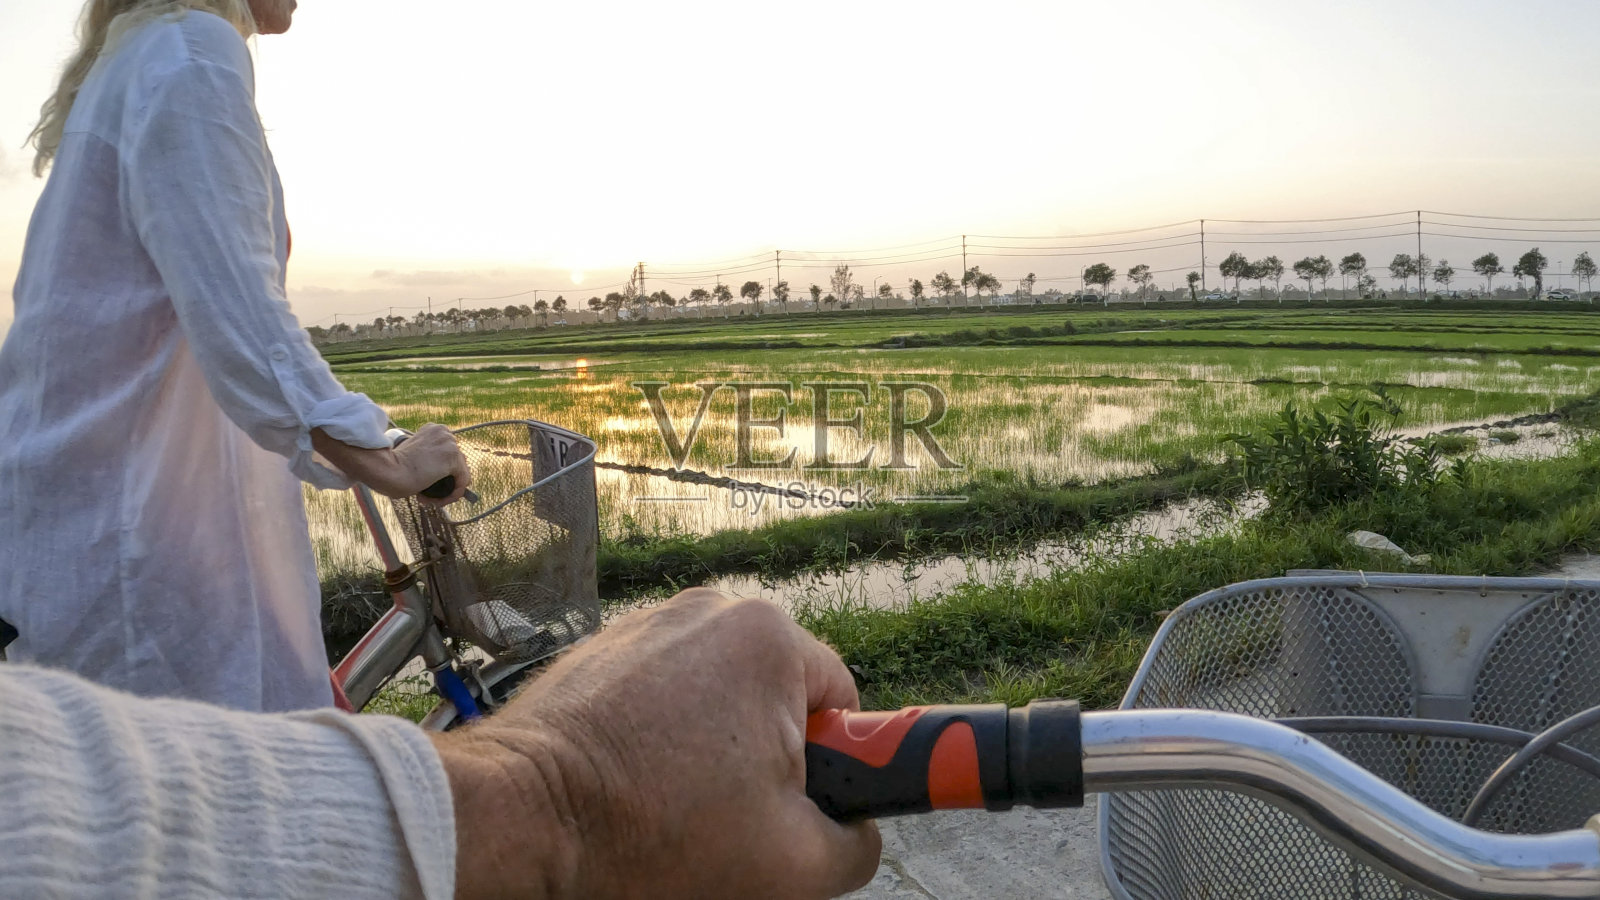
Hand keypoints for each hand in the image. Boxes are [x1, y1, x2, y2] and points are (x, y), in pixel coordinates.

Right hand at [311, 423, 470, 503]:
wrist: (387, 471)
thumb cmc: (391, 467)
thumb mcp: (411, 457)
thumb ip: (426, 459)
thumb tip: (435, 473)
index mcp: (434, 429)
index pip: (448, 453)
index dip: (439, 473)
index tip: (424, 484)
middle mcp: (444, 432)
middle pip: (456, 464)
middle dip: (443, 482)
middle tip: (426, 495)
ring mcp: (450, 444)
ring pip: (460, 474)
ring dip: (445, 490)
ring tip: (427, 499)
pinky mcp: (453, 458)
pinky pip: (463, 482)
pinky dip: (452, 494)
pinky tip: (436, 501)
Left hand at [433, 588, 882, 899]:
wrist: (518, 822)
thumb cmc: (649, 834)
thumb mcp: (792, 866)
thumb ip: (855, 845)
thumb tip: (854, 831)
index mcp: (768, 638)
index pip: (844, 703)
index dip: (835, 766)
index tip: (810, 805)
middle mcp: (710, 610)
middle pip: (776, 698)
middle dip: (765, 761)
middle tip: (733, 819)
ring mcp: (647, 625)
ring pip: (716, 699)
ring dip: (709, 750)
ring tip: (672, 805)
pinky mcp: (599, 650)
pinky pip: (659, 694)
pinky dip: (657, 737)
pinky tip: (634, 784)